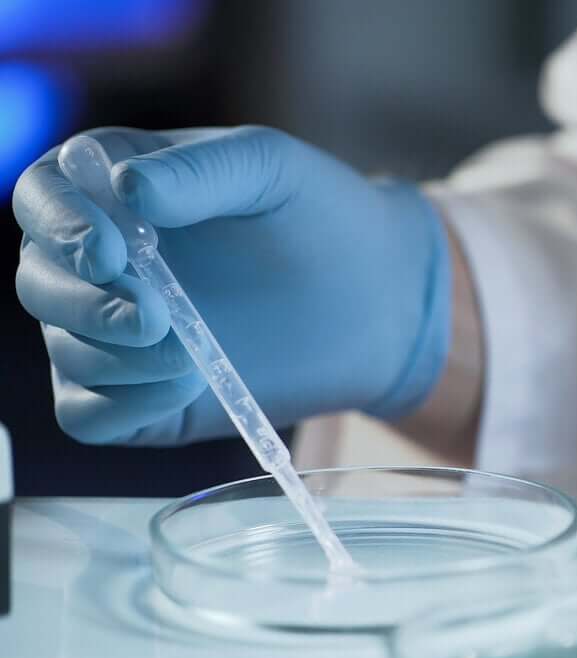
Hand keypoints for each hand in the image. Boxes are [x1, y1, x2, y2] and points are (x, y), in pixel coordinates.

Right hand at [13, 126, 450, 444]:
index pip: (42, 196)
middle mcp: (99, 258)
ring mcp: (113, 328)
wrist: (381, 297)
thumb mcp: (272, 168)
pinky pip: (88, 414)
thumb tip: (127, 189)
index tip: (109, 252)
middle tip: (157, 317)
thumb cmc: (323, 216)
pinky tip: (182, 387)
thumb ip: (202, 170)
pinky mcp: (139, 393)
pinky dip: (121, 406)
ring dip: (118, 359)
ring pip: (67, 350)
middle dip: (86, 305)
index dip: (59, 225)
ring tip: (191, 355)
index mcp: (112, 184)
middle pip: (38, 281)